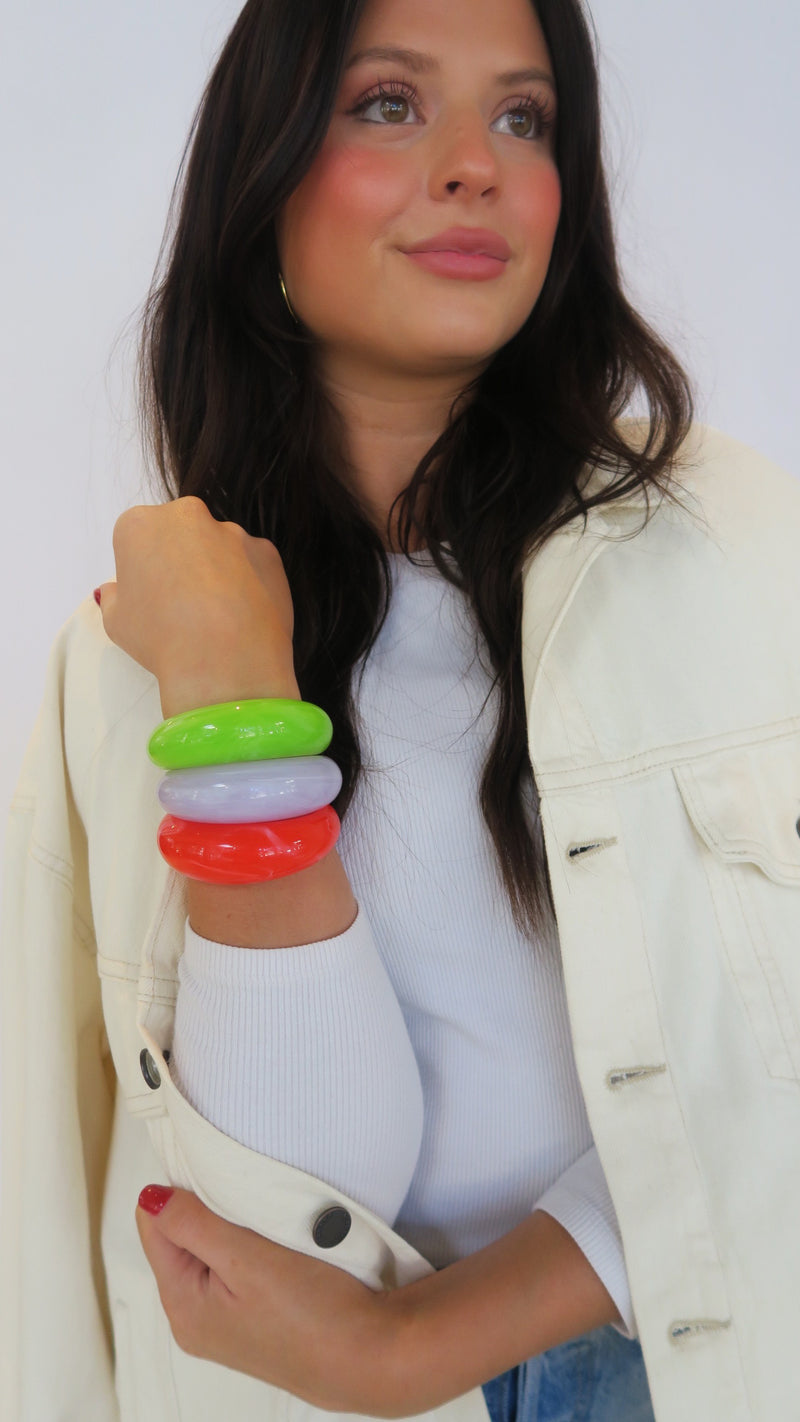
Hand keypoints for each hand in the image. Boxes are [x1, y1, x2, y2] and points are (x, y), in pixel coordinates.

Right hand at [98, 497, 299, 716]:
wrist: (226, 659)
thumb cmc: (161, 638)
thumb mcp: (117, 623)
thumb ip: (114, 597)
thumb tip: (116, 590)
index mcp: (140, 524)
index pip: (136, 538)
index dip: (142, 569)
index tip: (150, 598)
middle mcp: (188, 516)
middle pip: (180, 533)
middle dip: (181, 560)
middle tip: (183, 605)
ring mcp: (233, 531)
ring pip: (219, 548)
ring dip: (217, 571)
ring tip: (217, 617)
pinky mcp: (267, 551)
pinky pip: (252, 563)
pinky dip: (248, 582)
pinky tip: (243, 616)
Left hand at [135, 1188, 402, 1416]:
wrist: (371, 1356)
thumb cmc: (314, 1314)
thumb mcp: (245, 1258)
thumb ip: (192, 1225)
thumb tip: (149, 1198)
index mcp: (182, 1306)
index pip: (156, 1228)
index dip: (183, 1192)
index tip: (221, 1178)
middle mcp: (195, 1321)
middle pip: (182, 1240)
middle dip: (209, 1211)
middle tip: (251, 1203)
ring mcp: (226, 1323)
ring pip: (212, 1251)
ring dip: (235, 1229)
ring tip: (269, 1225)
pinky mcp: (255, 1320)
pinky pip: (237, 1269)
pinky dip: (252, 1248)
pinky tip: (278, 1247)